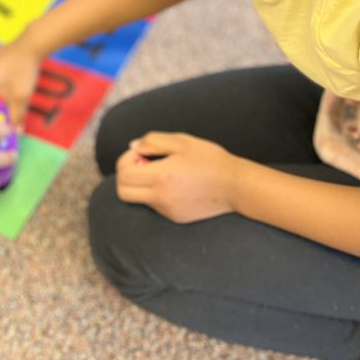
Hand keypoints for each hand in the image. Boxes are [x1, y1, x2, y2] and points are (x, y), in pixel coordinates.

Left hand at [115, 132, 238, 223]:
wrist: (236, 186)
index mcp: (161, 177)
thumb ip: (152, 141)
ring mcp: (167, 210)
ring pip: (138, 199)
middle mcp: (161, 198)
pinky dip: (154, 192)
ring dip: (141, 183)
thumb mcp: (181, 141)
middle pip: (123, 192)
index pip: (124, 174)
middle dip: (126, 174)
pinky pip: (154, 205)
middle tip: (144, 163)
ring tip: (163, 171)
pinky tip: (174, 182)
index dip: (126, 159)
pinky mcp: (175, 217)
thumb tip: (132, 146)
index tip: (141, 152)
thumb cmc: (210, 159)